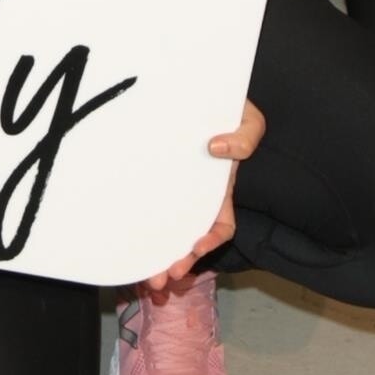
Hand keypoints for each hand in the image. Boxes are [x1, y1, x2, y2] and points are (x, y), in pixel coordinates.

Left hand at [142, 95, 264, 293]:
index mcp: (219, 188)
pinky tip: (127, 242)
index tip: (196, 248)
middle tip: (158, 281)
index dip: (211, 240)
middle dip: (176, 263)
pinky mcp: (154, 183)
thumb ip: (245, 137)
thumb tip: (217, 149)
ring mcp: (174, 191)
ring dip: (157, 256)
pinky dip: (140, 230)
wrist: (200, 94)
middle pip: (189, 239)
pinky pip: (148, 211)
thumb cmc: (227, 108)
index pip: (221, 225)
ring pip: (167, 232)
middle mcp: (196, 196)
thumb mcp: (248, 120)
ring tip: (144, 279)